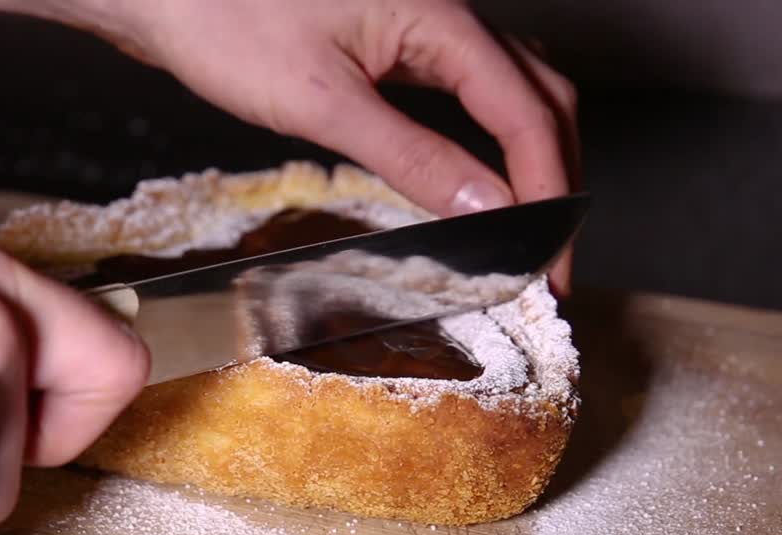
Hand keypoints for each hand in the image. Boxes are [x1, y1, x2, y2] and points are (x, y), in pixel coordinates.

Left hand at [28, 0, 579, 293]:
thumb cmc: (226, 21)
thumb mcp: (323, 102)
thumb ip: (411, 154)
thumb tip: (484, 205)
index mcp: (441, 19)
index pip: (528, 115)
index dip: (549, 195)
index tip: (550, 262)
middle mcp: (444, 17)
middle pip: (540, 98)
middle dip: (556, 179)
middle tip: (551, 257)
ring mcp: (420, 28)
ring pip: (509, 92)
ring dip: (529, 158)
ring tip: (528, 227)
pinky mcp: (391, 44)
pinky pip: (464, 92)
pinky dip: (484, 140)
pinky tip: (471, 177)